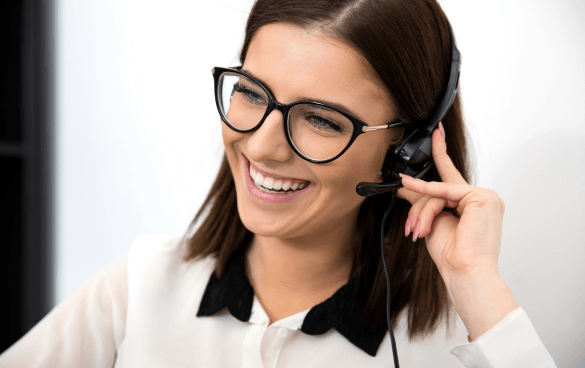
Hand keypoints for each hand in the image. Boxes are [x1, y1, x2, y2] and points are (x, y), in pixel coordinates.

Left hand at [396, 122, 505, 279]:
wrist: (466, 273)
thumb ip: (423, 201)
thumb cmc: (453, 255)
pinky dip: (427, 195)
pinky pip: (445, 191)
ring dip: (424, 213)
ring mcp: (486, 197)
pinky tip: (413, 189)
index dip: (441, 153)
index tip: (435, 133)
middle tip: (413, 227)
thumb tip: (406, 186)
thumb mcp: (432, 222)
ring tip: (420, 231)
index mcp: (474, 205)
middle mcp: (483, 198)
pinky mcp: (483, 197)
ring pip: (440, 192)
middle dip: (421, 208)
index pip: (451, 177)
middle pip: (440, 189)